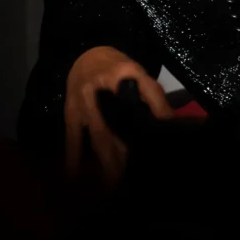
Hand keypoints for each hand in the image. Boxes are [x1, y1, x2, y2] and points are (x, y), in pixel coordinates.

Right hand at [64, 46, 174, 188]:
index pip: (147, 98)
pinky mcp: (70, 110)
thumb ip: (153, 96)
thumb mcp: (138, 73)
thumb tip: (169, 122)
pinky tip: (73, 175)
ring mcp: (84, 102)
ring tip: (114, 184)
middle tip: (135, 179)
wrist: (84, 55)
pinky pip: (72, 136)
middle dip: (126, 155)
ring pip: (98, 136)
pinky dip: (73, 155)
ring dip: (106, 161)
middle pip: (119, 127)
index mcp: (125, 75)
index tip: (160, 145)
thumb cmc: (116, 68)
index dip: (154, 120)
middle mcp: (102, 90)